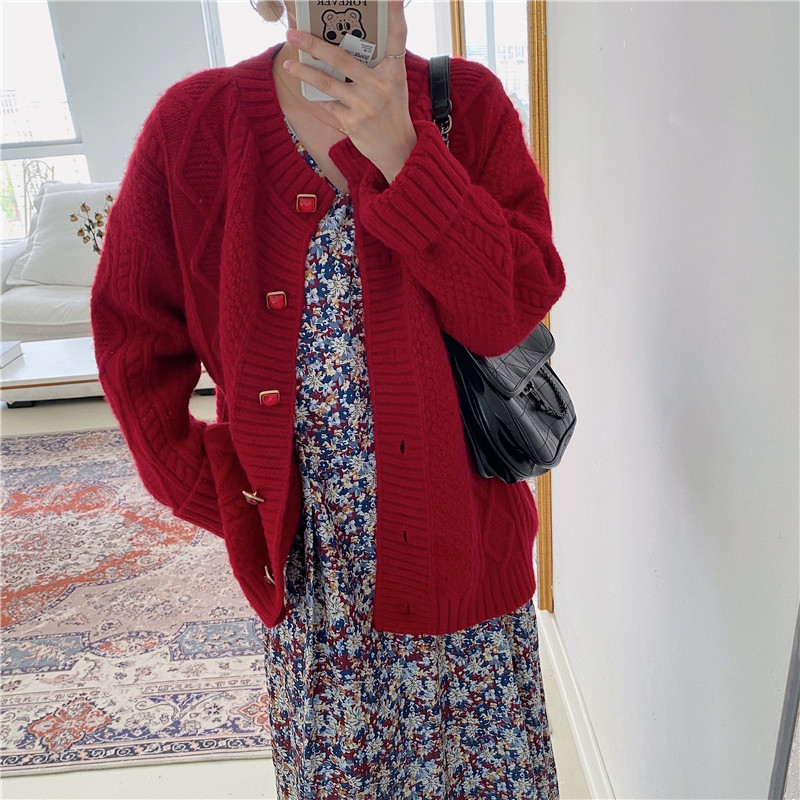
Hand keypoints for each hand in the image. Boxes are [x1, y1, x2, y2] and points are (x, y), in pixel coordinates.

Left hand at [283, 0, 415, 183]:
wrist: (397, 148)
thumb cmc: (392, 110)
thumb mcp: (392, 83)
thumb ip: (375, 64)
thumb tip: (343, 46)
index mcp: (394, 70)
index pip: (396, 35)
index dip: (393, 11)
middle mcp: (380, 86)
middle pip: (341, 58)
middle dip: (313, 44)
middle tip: (292, 33)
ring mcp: (365, 105)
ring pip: (327, 82)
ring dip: (304, 72)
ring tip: (288, 63)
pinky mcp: (353, 122)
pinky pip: (328, 104)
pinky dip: (317, 96)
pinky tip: (306, 90)